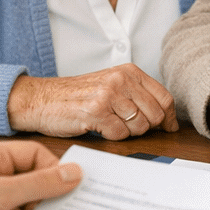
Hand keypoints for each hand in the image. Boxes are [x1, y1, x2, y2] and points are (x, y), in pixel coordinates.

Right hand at [7, 65, 178, 138]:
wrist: (40, 99)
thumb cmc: (77, 96)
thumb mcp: (110, 85)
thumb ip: (136, 94)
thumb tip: (165, 117)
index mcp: (129, 72)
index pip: (164, 97)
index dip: (170, 116)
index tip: (169, 127)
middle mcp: (121, 80)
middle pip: (156, 114)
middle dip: (147, 127)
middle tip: (130, 128)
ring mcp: (109, 95)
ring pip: (140, 126)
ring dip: (128, 132)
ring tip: (111, 125)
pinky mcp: (96, 112)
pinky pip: (120, 134)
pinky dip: (113, 136)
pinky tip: (101, 128)